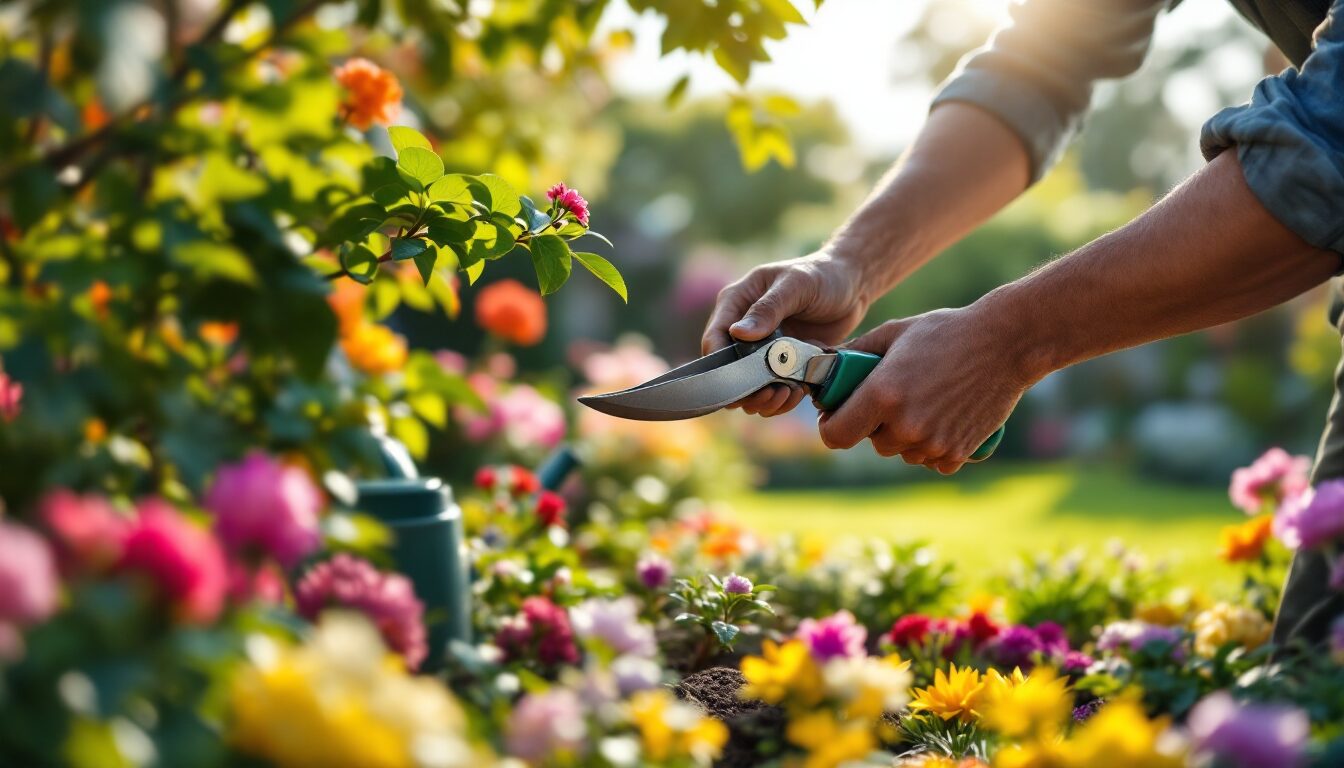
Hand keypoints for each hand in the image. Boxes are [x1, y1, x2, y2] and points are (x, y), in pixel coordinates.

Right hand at [702, 252, 868, 416]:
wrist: (852, 284)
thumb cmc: (822, 274)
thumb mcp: (796, 285)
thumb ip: (768, 308)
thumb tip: (738, 333)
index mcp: (736, 303)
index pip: (715, 339)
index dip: (720, 365)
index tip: (739, 384)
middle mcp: (744, 329)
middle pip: (729, 370)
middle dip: (746, 389)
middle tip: (771, 393)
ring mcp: (762, 349)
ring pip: (749, 387)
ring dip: (765, 399)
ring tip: (788, 393)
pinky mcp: (783, 363)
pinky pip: (773, 390)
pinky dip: (783, 399)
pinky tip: (799, 392)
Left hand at [816, 308, 1035, 473]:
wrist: (1006, 343)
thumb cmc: (947, 332)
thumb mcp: (895, 332)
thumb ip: (856, 352)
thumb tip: (826, 364)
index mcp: (882, 395)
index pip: (836, 434)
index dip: (833, 425)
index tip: (839, 414)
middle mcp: (905, 425)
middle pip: (873, 442)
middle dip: (876, 424)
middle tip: (894, 397)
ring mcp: (933, 443)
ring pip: (902, 452)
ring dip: (906, 435)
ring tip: (924, 401)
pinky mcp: (957, 453)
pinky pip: (931, 460)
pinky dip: (934, 445)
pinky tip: (944, 416)